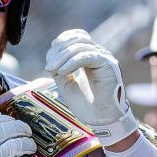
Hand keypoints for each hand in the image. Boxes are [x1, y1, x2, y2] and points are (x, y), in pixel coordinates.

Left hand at [44, 29, 137, 146]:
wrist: (100, 119)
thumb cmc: (86, 104)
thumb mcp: (66, 83)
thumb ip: (59, 68)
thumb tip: (52, 57)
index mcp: (90, 55)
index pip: (75, 37)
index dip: (60, 44)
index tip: (49, 61)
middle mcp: (99, 53)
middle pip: (77, 38)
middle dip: (59, 51)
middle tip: (49, 68)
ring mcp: (104, 57)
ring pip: (80, 45)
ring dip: (62, 57)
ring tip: (53, 71)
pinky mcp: (108, 64)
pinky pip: (86, 56)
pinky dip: (71, 63)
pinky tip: (61, 73)